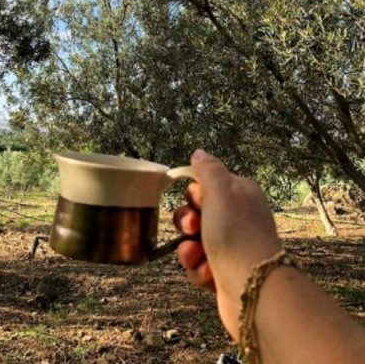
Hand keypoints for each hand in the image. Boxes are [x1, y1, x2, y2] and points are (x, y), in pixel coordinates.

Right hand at [173, 149, 281, 338]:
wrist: (253, 288)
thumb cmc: (235, 232)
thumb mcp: (221, 190)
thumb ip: (208, 169)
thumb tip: (199, 153)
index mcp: (240, 194)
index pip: (206, 186)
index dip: (195, 195)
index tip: (198, 203)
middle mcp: (237, 218)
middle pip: (196, 214)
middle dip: (187, 224)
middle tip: (193, 230)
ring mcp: (231, 247)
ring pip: (193, 242)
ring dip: (189, 250)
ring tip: (198, 258)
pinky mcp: (224, 273)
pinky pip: (198, 266)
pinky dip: (198, 270)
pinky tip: (207, 275)